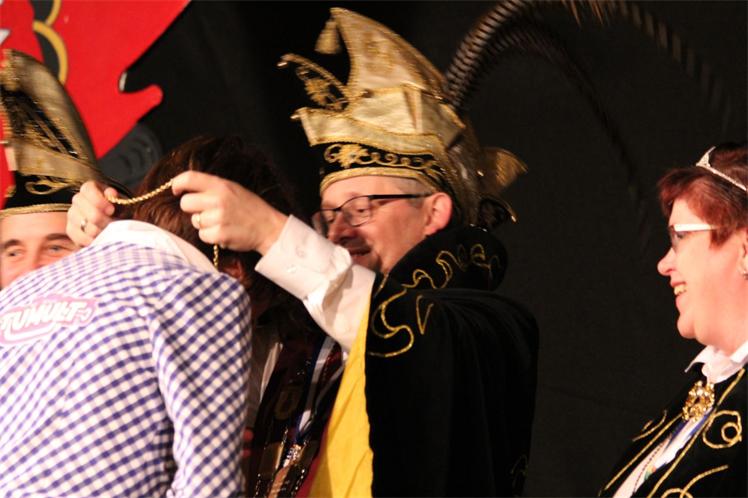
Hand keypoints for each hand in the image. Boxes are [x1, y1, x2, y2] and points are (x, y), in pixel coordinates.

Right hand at [66, 181, 117, 246]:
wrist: (114, 221)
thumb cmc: (118, 209)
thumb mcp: (121, 201)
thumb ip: (116, 197)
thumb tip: (111, 193)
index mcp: (89, 188)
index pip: (88, 190)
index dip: (100, 201)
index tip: (111, 210)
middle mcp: (77, 199)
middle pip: (89, 213)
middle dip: (105, 221)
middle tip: (114, 225)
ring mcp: (72, 215)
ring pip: (86, 227)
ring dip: (100, 232)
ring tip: (109, 233)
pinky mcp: (70, 230)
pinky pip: (79, 237)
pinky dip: (92, 241)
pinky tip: (100, 239)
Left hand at [171, 171, 287, 254]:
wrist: (269, 227)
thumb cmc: (250, 208)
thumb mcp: (233, 189)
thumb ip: (212, 187)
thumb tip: (186, 188)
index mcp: (220, 185)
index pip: (189, 178)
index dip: (177, 184)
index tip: (176, 190)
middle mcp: (218, 200)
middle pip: (185, 203)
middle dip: (192, 209)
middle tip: (206, 211)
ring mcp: (218, 218)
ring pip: (194, 221)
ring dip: (204, 224)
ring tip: (221, 222)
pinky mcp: (219, 235)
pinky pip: (202, 235)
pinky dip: (210, 236)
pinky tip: (224, 232)